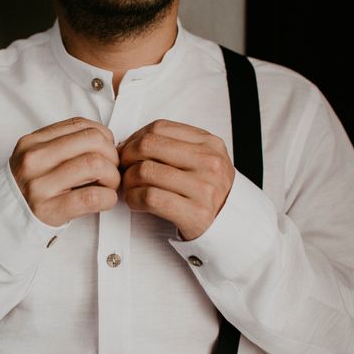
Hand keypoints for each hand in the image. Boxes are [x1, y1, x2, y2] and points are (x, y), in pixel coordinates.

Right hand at [9, 117, 120, 225]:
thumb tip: (105, 140)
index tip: (106, 149)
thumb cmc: (28, 189)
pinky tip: (106, 199)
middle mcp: (33, 160)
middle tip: (111, 169)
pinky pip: (91, 197)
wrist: (3, 220)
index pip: (79, 125)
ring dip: (112, 176)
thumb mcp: (36, 158)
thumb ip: (64, 145)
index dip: (103, 135)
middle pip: (92, 141)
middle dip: (112, 155)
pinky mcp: (48, 209)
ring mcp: (39, 185)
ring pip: (95, 165)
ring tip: (109, 185)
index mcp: (32, 143)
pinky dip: (108, 197)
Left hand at [119, 119, 234, 239]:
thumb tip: (128, 143)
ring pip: (145, 171)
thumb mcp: (201, 160)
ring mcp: (205, 188)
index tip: (127, 150)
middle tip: (123, 169)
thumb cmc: (207, 191)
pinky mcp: (196, 213)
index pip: (160, 128)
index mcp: (209, 144)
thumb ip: (172, 147)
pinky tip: (136, 201)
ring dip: (128, 180)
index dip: (134, 137)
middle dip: (127, 157)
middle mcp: (209, 162)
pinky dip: (134, 199)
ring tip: (131, 187)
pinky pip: (150, 197)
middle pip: (149, 146)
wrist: (231, 225)